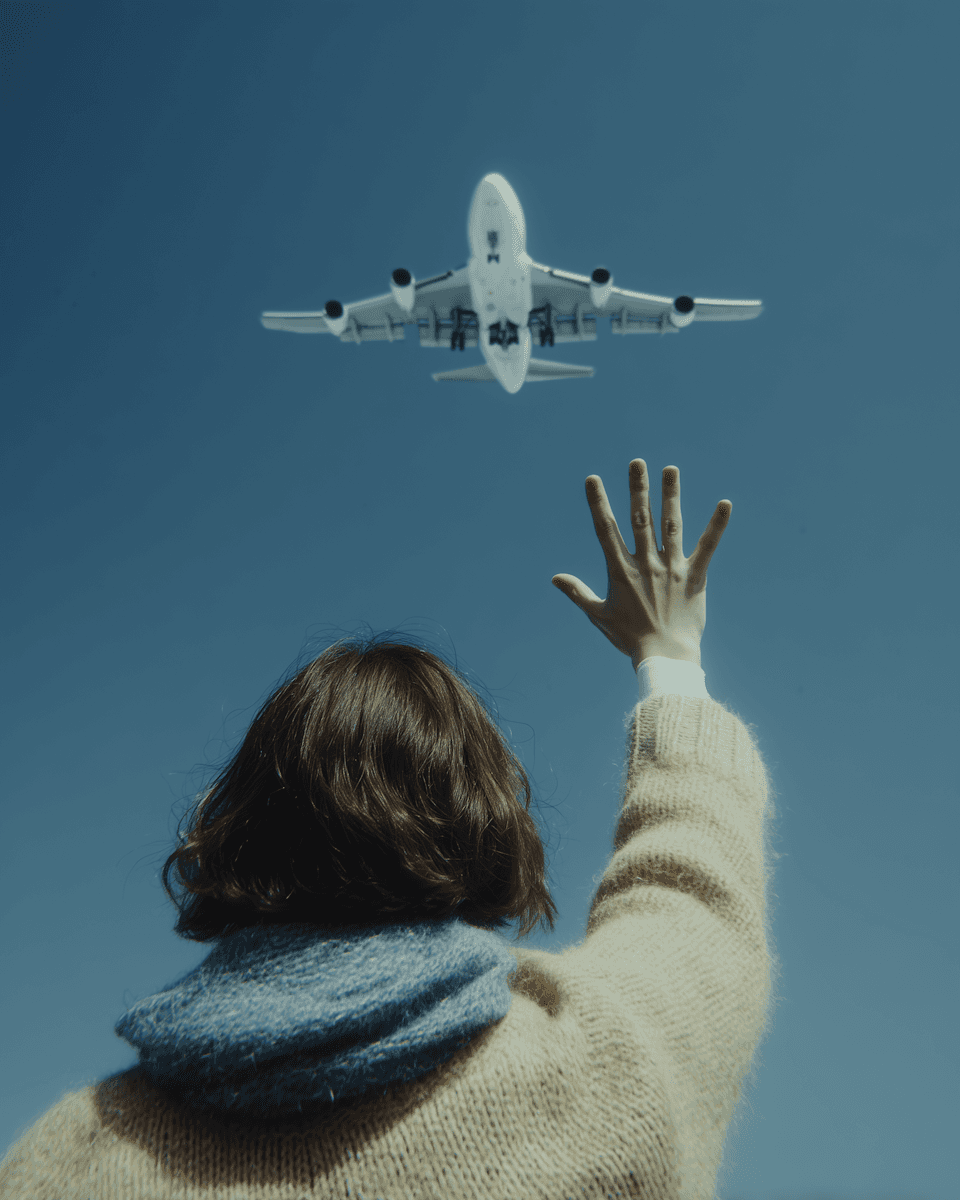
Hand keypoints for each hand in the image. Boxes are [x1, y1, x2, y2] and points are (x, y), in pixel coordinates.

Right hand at [552, 460, 730, 668]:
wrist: (665, 657)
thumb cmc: (630, 638)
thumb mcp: (599, 616)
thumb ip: (578, 592)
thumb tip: (555, 578)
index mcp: (621, 571)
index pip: (606, 530)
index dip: (599, 503)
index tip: (594, 479)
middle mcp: (646, 564)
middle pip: (640, 519)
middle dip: (637, 489)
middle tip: (637, 462)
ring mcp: (671, 569)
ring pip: (671, 525)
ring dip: (670, 495)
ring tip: (670, 469)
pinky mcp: (695, 577)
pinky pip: (707, 547)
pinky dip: (717, 525)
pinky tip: (725, 503)